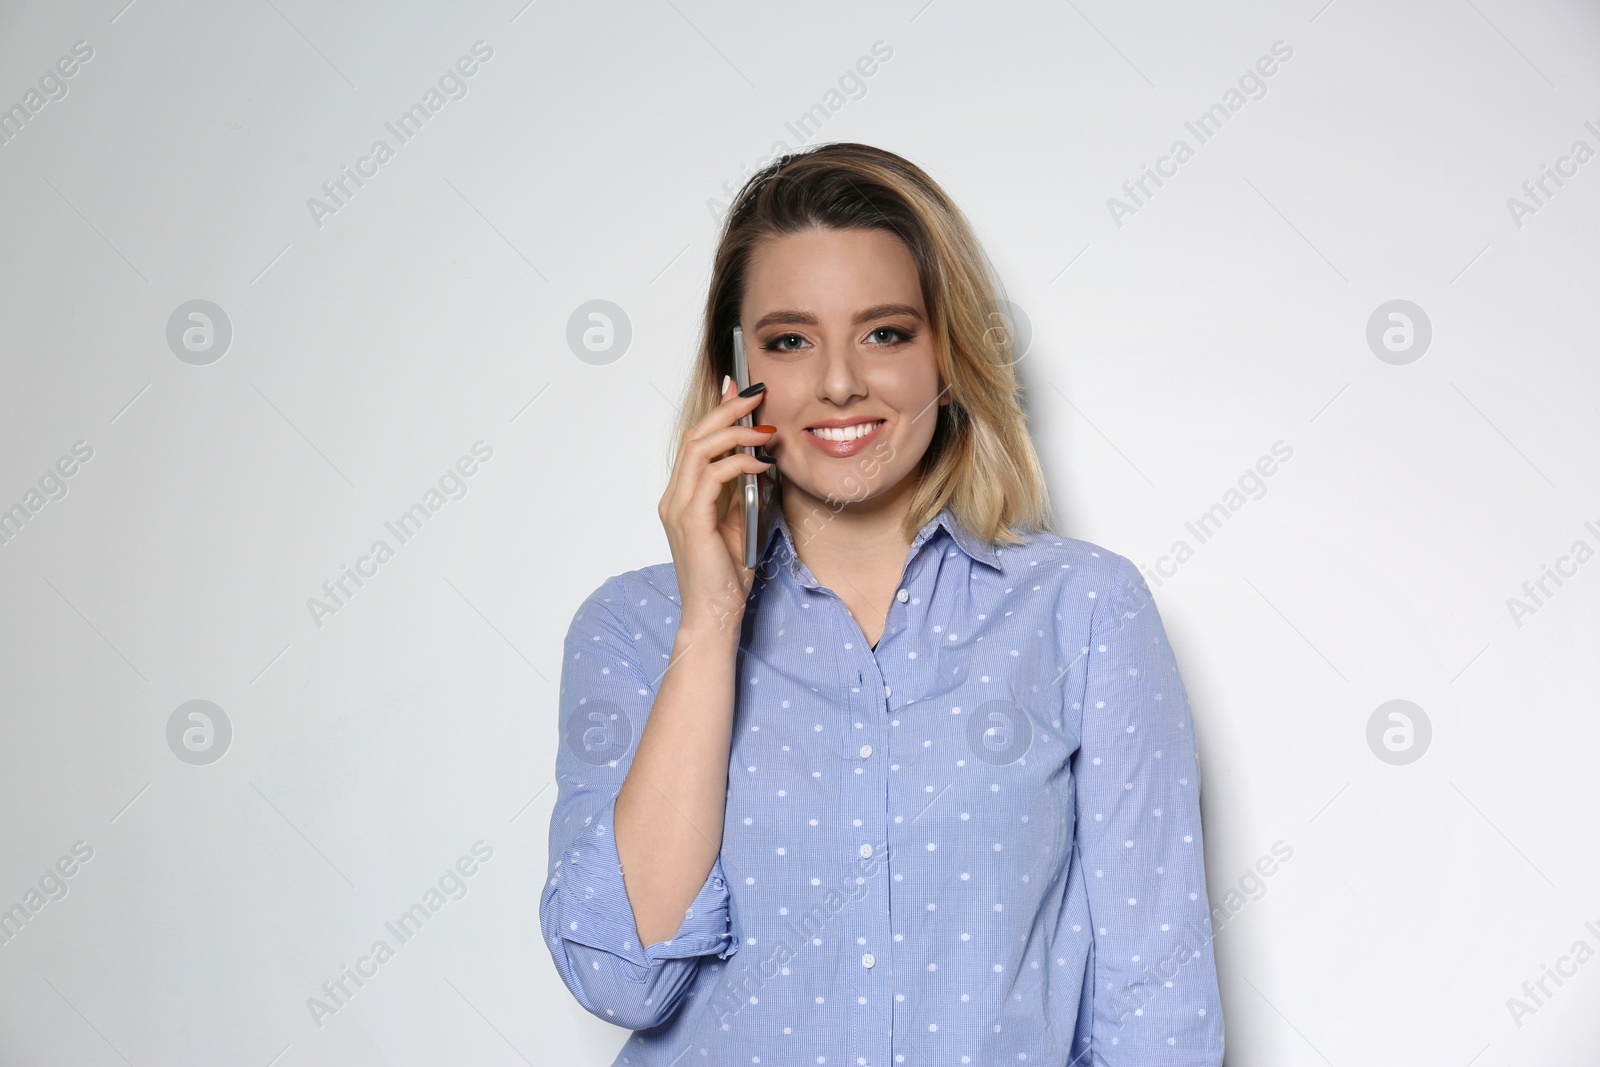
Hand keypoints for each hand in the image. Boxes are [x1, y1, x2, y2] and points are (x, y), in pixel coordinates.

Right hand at [657, 376, 775, 634]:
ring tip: (764, 425)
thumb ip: (740, 495)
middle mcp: (674, 497)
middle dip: (727, 408)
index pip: (697, 442)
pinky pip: (713, 476)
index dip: (718, 412)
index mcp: (682, 497)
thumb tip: (757, 463)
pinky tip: (762, 463)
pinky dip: (739, 463)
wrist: (714, 616)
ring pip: (699, 449)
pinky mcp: (691, 520)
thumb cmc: (726, 579)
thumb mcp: (738, 526)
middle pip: (695, 436)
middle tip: (756, 392)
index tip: (741, 389)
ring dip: (735, 430)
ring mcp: (679, 508)